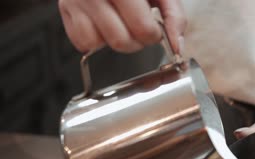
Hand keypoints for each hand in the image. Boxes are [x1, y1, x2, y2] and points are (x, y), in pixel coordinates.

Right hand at [59, 0, 186, 52]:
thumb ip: (174, 16)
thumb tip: (177, 46)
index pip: (142, 29)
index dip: (154, 34)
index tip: (154, 27)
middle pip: (120, 41)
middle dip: (137, 42)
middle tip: (139, 27)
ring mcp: (76, 0)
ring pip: (98, 44)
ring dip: (115, 41)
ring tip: (122, 24)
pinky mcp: (65, 9)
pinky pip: (80, 42)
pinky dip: (95, 40)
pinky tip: (105, 24)